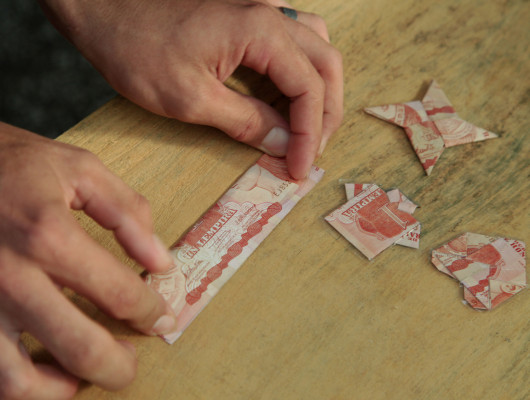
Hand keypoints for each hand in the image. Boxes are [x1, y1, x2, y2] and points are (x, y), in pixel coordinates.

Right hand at [0, 122, 176, 398]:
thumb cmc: (10, 162)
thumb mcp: (79, 169)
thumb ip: (127, 213)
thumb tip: (161, 262)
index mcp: (49, 234)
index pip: (119, 294)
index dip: (150, 313)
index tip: (161, 319)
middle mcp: (12, 276)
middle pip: (81, 347)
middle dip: (118, 366)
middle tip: (131, 365)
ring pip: (20, 381)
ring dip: (62, 389)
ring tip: (82, 380)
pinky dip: (17, 387)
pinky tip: (36, 376)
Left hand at [39, 0, 342, 178]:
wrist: (104, 8)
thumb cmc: (137, 48)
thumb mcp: (191, 99)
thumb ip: (245, 122)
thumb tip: (283, 143)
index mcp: (261, 32)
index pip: (308, 89)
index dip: (310, 134)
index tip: (299, 168)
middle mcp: (271, 13)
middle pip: (325, 65)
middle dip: (325, 114)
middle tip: (312, 151)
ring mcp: (262, 9)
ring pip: (316, 47)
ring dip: (319, 89)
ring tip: (308, 126)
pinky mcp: (248, 14)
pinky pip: (294, 38)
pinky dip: (301, 70)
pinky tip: (288, 92)